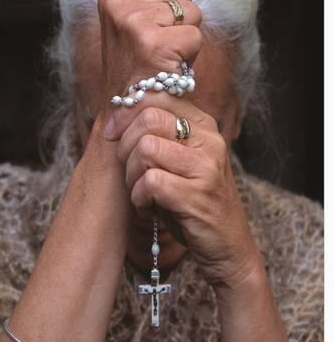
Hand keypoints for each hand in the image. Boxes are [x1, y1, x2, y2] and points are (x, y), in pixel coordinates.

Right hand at [96, 0, 201, 101]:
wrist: (130, 107)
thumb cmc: (138, 63)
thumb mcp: (139, 16)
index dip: (170, 1)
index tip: (151, 27)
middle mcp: (118, 4)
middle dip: (180, 18)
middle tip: (160, 44)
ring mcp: (134, 22)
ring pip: (192, 11)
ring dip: (186, 37)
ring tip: (164, 55)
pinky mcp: (153, 43)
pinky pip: (195, 36)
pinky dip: (189, 55)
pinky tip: (169, 67)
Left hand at [104, 91, 263, 290]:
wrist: (227, 245)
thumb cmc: (193, 201)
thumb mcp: (180, 160)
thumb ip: (159, 133)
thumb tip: (117, 110)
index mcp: (203, 124)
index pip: (156, 96)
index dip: (125, 112)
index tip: (113, 134)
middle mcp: (208, 139)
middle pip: (147, 119)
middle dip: (125, 146)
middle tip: (129, 172)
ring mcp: (205, 167)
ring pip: (145, 149)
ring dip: (131, 175)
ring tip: (142, 193)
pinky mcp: (197, 195)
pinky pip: (149, 182)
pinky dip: (139, 198)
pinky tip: (148, 209)